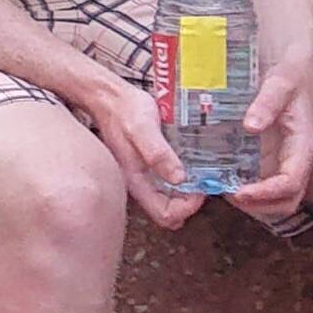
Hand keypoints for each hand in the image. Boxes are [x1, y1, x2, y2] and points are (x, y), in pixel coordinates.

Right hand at [67, 68, 194, 226]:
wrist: (109, 98)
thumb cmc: (125, 110)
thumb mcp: (143, 128)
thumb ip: (158, 153)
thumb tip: (179, 179)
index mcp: (136, 180)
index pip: (165, 215)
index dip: (187, 207)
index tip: (201, 188)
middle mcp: (138, 185)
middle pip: (167, 213)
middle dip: (189, 204)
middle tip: (204, 182)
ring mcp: (142, 178)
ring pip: (168, 201)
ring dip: (186, 195)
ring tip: (200, 175)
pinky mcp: (146, 168)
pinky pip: (166, 186)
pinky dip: (181, 183)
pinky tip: (190, 166)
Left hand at [233, 44, 312, 222]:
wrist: (295, 56)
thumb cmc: (292, 68)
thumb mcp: (281, 80)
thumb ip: (268, 101)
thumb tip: (251, 126)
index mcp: (304, 144)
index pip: (291, 184)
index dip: (265, 195)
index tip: (238, 193)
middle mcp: (296, 156)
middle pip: (285, 200)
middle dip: (258, 205)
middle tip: (224, 194)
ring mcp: (284, 156)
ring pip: (273, 195)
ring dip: (250, 200)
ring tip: (219, 188)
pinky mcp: (271, 151)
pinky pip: (260, 178)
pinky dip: (243, 184)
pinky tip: (220, 174)